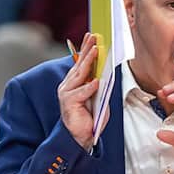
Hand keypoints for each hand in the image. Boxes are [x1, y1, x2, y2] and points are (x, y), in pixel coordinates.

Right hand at [57, 32, 101, 151]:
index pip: (81, 63)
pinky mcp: (68, 104)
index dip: (86, 49)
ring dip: (88, 62)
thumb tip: (106, 73)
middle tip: (94, 37)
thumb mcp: (99, 98)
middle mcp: (68, 85)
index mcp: (75, 82)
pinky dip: (89, 88)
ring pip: (79, 75)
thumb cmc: (90, 118)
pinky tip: (96, 81)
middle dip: (87, 49)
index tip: (93, 36)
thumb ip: (101, 86)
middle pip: (80, 64)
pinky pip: (80, 93)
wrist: (81, 137)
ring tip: (96, 51)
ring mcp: (67, 93)